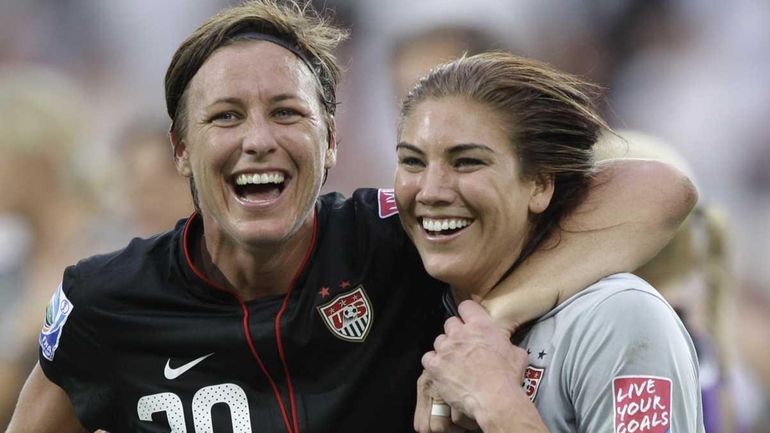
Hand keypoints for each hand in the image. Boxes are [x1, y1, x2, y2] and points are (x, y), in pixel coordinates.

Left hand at [421, 300, 545, 430]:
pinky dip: (433, 363)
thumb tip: (507, 345)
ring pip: (439, 341)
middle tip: (463, 345)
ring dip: (445, 349)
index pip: (466, 306)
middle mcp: (460, 333)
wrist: (495, 398)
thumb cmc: (507, 378)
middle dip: (455, 333)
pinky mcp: (435, 366)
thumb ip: (506, 343)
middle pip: (450, 323)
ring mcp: (446, 349)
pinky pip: (428, 358)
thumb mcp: (517, 354)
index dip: (466, 314)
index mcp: (481, 326)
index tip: (468, 321)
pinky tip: (442, 371)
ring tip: (453, 362)